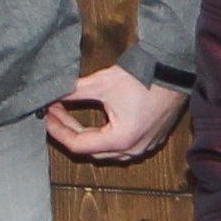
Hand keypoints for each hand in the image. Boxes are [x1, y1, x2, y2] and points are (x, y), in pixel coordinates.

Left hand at [45, 66, 185, 162]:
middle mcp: (132, 150)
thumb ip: (74, 92)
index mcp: (120, 140)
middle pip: (90, 150)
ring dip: (86, 135)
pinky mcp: (150, 140)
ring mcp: (143, 147)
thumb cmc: (143, 77)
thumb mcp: (102, 83)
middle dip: (69, 130)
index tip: (47, 114)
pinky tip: (95, 120)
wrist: (173, 70)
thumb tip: (54, 93)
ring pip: (105, 150)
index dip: (57, 129)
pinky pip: (121, 147)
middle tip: (56, 111)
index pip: (77, 145)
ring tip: (71, 115)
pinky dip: (103, 136)